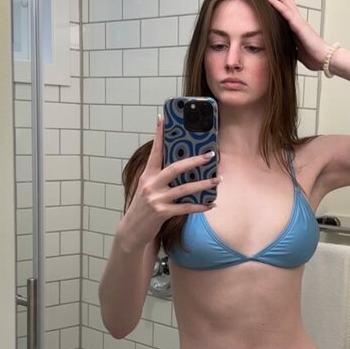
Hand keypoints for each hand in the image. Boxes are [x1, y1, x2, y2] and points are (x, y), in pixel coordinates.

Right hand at [118, 118, 219, 250]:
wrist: (132, 229)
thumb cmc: (143, 207)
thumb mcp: (147, 188)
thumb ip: (160, 177)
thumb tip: (182, 166)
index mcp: (148, 175)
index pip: (155, 151)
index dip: (159, 134)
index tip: (162, 118)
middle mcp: (151, 184)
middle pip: (175, 168)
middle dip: (194, 161)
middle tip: (210, 155)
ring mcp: (157, 199)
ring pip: (184, 189)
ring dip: (203, 184)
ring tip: (217, 179)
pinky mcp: (162, 213)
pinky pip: (186, 208)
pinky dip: (200, 206)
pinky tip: (211, 204)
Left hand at [261, 0, 328, 71]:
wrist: (323, 58)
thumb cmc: (312, 55)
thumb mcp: (295, 48)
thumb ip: (288, 44)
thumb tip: (280, 47)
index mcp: (296, 24)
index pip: (285, 6)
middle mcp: (297, 19)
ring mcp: (297, 20)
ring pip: (284, 0)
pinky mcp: (298, 24)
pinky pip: (284, 11)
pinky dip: (275, 3)